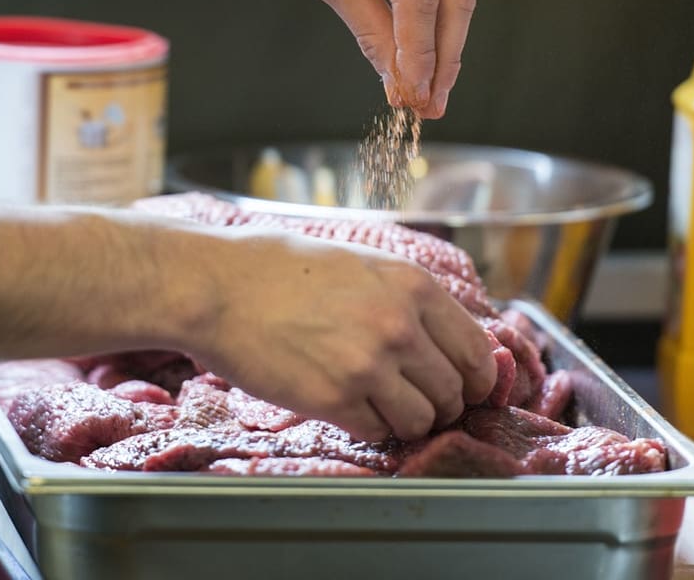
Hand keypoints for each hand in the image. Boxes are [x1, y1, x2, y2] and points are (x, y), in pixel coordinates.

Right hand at [192, 227, 496, 440]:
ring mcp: (369, 366)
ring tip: (378, 405)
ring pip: (421, 420)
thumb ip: (406, 296)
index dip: (476, 379)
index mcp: (413, 287)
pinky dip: (367, 426)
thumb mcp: (360, 262)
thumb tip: (443, 337)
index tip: (466, 389)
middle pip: (453, 392)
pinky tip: (345, 404)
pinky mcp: (334, 399)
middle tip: (417, 401)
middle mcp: (400, 326)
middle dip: (440, 403)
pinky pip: (376, 431)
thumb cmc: (280, 267)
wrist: (218, 286)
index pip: (476, 351)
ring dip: (405, 420)